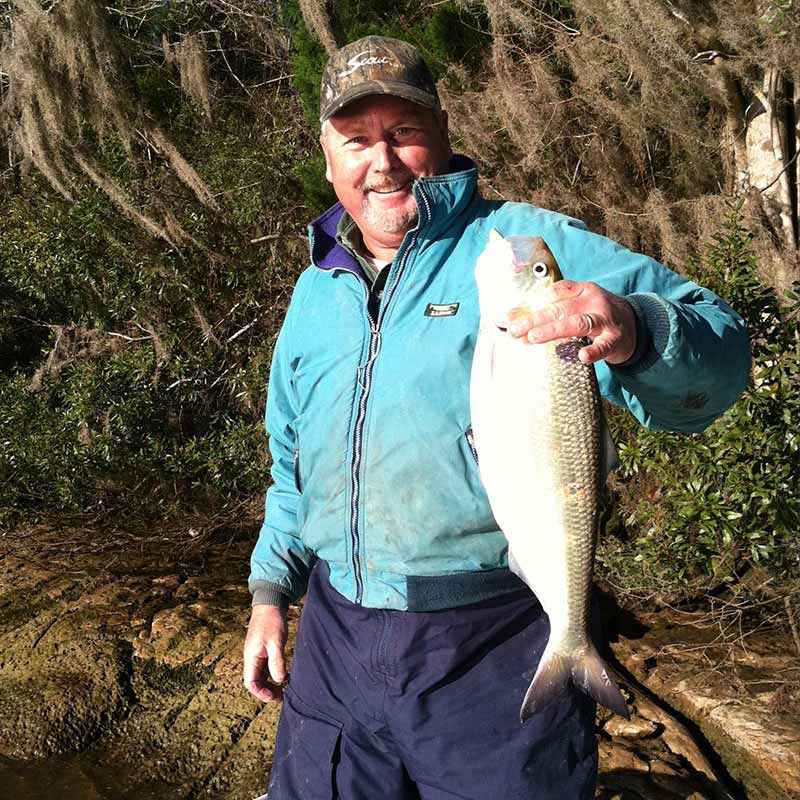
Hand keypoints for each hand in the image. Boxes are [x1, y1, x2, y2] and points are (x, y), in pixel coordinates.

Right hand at [243, 604, 287, 701]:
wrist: (270, 602)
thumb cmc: (272, 620)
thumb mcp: (276, 641)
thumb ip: (277, 662)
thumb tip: (280, 680)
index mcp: (251, 657)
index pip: (250, 683)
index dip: (262, 693)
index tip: (276, 696)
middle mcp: (252, 657)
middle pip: (255, 682)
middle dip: (268, 691)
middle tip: (284, 696)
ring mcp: (257, 653)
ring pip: (261, 675)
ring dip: (271, 684)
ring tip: (285, 689)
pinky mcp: (263, 649)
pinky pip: (266, 667)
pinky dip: (273, 674)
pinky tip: (285, 675)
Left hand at [508, 280, 636, 364]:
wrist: (636, 324)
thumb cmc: (598, 314)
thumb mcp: (579, 303)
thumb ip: (552, 306)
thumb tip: (513, 316)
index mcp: (583, 290)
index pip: (553, 295)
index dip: (531, 306)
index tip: (511, 318)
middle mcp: (593, 303)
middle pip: (561, 309)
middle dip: (535, 319)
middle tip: (515, 330)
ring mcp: (605, 321)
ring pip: (578, 323)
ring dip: (554, 330)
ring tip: (534, 337)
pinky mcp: (615, 340)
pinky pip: (603, 346)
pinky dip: (593, 351)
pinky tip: (581, 356)